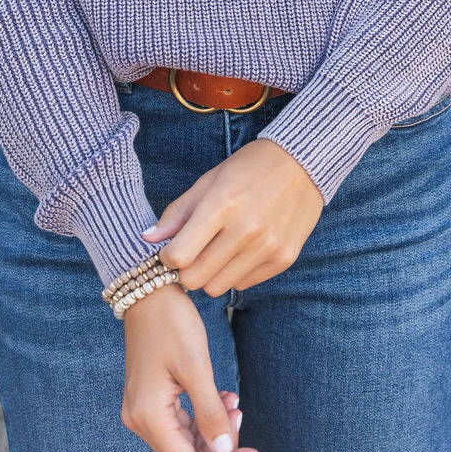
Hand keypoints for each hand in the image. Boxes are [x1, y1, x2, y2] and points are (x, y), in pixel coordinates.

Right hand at [120, 282, 260, 451]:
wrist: (148, 292)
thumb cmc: (170, 323)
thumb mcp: (196, 366)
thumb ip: (210, 412)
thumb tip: (224, 451)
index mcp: (148, 417)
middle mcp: (140, 420)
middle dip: (219, 443)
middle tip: (240, 411)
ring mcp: (142, 410)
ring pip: (185, 441)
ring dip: (213, 428)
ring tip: (232, 401)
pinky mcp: (149, 399)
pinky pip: (179, 422)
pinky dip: (202, 417)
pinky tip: (220, 398)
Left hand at [140, 138, 323, 295]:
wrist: (303, 164)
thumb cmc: (249, 168)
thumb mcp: (210, 181)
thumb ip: (178, 212)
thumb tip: (147, 238)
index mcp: (222, 204)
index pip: (179, 255)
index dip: (167, 257)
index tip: (170, 249)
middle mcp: (246, 229)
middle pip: (195, 278)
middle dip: (185, 270)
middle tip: (191, 254)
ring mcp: (267, 247)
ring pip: (217, 287)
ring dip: (209, 274)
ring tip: (216, 252)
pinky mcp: (284, 259)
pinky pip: (244, 284)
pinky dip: (235, 273)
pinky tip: (240, 250)